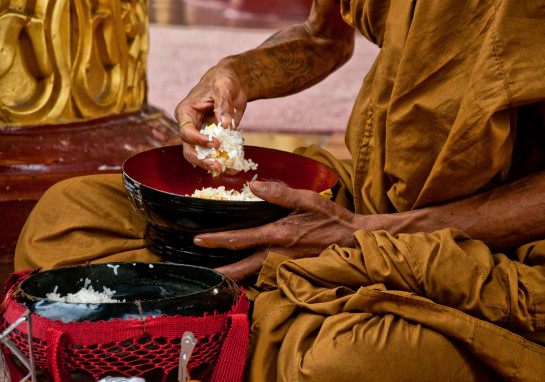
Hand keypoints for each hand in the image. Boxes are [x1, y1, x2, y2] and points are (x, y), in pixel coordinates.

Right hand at [174, 65, 247, 173]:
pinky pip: (218, 153)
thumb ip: (223, 105)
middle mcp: (191, 126)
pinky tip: (234, 167)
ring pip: (202, 155)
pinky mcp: (216, 139)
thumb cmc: (222, 81)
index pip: (186, 132)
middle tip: (217, 165)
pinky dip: (226, 160)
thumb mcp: (223, 88)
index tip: (215, 143)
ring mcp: (203, 134)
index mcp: (186, 112)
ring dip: (214, 164)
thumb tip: (225, 125)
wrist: (233, 83)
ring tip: (228, 169)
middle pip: (189, 149)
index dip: (198, 140)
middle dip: (202, 160)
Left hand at [193, 180, 362, 280]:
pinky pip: (265, 277)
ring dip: (234, 277)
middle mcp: (277, 255)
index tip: (198, 240)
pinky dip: (251, 278)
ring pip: (253, 276)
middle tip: (202, 274)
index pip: (240, 239)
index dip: (216, 240)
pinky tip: (243, 274)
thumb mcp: (307, 199)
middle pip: (241, 269)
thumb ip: (280, 193)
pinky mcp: (290, 270)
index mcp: (277, 235)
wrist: (352, 241)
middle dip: (220, 273)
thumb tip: (254, 184)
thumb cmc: (330, 218)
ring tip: (217, 276)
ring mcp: (284, 266)